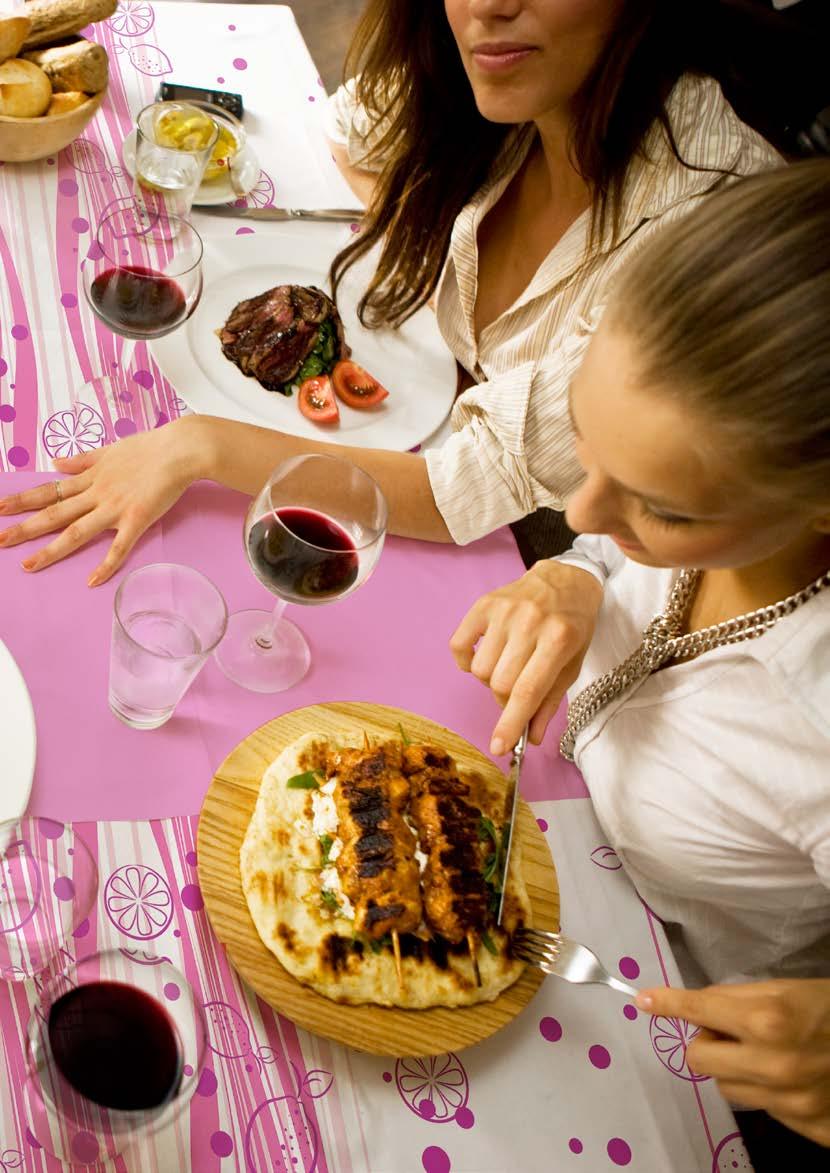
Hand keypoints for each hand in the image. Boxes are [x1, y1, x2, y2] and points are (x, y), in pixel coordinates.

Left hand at [0, 419, 202, 585]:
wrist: (180, 450)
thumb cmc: (150, 447)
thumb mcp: (109, 450)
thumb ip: (82, 460)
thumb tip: (56, 464)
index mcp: (91, 477)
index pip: (50, 491)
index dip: (22, 500)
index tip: (0, 507)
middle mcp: (97, 493)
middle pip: (54, 513)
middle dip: (24, 527)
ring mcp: (115, 508)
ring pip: (77, 532)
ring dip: (51, 550)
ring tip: (28, 565)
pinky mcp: (137, 519)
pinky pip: (118, 547)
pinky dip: (105, 565)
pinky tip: (91, 581)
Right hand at [450, 560, 602, 754]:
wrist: (566, 580)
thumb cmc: (572, 625)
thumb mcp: (572, 664)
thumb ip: (550, 702)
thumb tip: (531, 738)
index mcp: (559, 640)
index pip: (527, 691)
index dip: (510, 723)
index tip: (499, 747)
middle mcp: (530, 623)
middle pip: (500, 684)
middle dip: (505, 700)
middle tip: (516, 691)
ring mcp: (504, 611)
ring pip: (480, 670)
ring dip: (489, 680)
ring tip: (506, 668)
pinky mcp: (484, 603)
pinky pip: (459, 645)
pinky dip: (466, 661)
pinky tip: (482, 656)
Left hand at [636, 981, 829, 1146]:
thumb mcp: (785, 989)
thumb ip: (736, 1000)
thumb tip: (693, 1007)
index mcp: (767, 1020)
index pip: (698, 1011)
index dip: (668, 1004)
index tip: (643, 1001)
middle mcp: (775, 1066)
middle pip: (698, 1061)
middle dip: (707, 1044)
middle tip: (729, 1032)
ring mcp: (792, 1103)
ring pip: (726, 1090)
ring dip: (735, 1071)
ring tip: (766, 1054)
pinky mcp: (810, 1129)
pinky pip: (764, 1110)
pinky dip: (768, 1093)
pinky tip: (792, 1077)